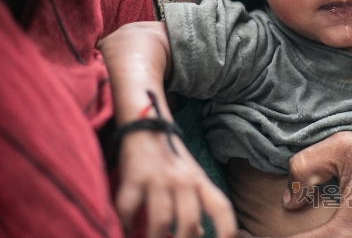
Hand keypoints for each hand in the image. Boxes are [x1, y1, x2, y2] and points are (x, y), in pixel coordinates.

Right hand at [115, 130, 237, 237]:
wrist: (147, 125)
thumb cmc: (171, 159)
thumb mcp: (190, 178)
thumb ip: (196, 205)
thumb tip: (197, 234)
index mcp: (200, 181)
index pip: (221, 207)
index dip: (226, 230)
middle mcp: (182, 180)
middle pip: (189, 221)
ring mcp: (158, 178)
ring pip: (160, 220)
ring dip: (153, 237)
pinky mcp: (134, 176)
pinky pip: (128, 209)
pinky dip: (124, 225)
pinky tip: (125, 231)